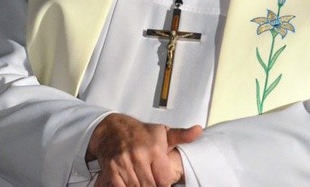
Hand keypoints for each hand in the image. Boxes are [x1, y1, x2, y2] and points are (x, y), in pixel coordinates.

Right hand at [87, 114, 201, 185]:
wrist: (111, 127)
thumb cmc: (140, 132)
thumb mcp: (162, 132)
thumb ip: (182, 135)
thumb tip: (199, 130)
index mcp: (155, 149)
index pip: (164, 181)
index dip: (165, 185)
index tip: (163, 183)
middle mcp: (139, 156)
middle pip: (150, 186)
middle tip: (153, 182)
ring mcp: (124, 163)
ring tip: (144, 181)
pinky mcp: (111, 168)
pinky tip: (133, 183)